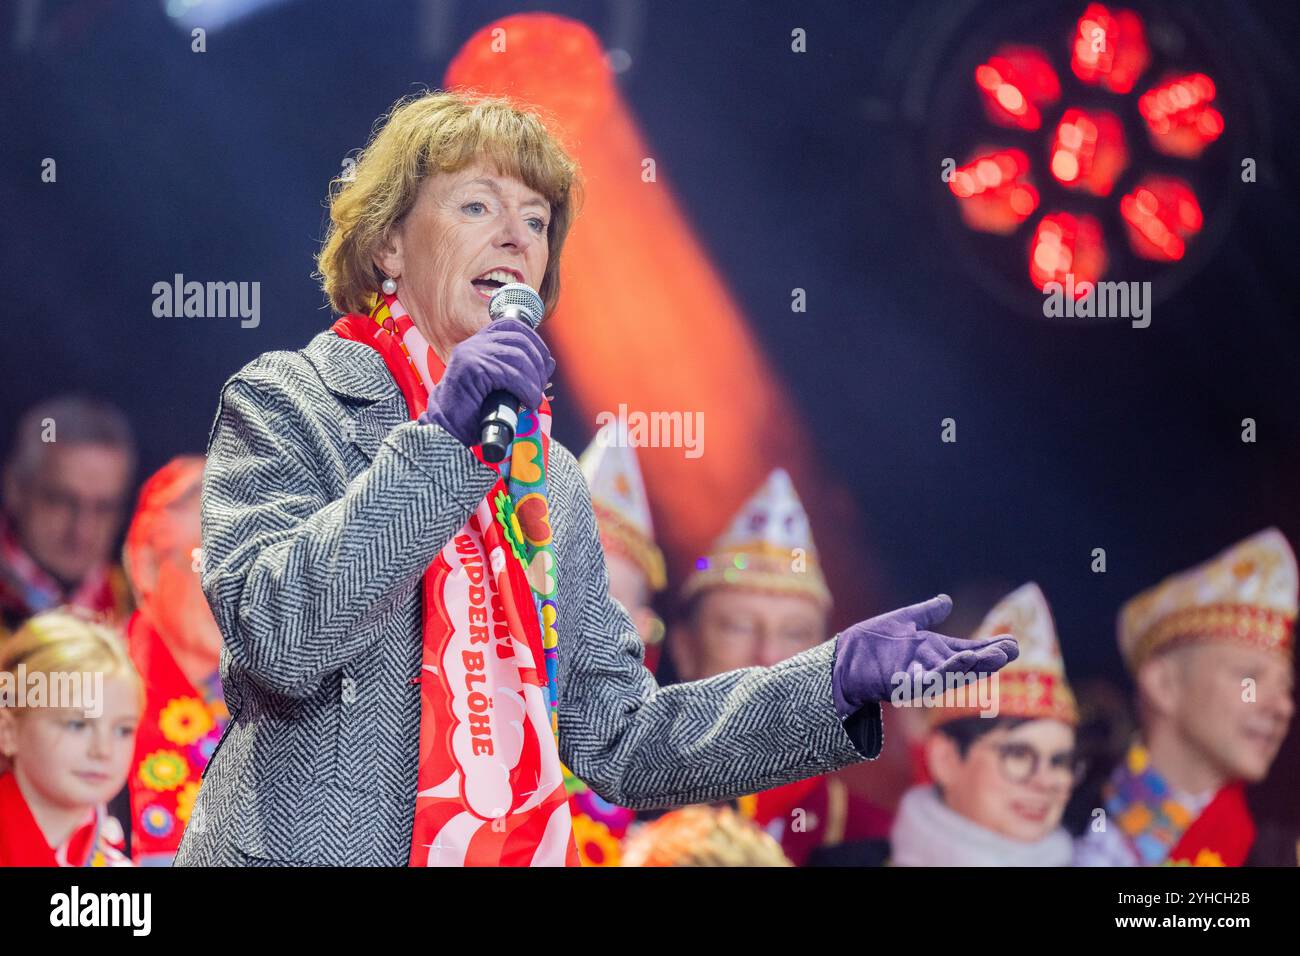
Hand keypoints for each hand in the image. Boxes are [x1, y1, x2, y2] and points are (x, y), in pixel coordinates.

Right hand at [417, 318, 554, 446]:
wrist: (446, 429)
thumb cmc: (473, 411)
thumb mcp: (496, 382)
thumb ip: (514, 368)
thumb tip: (548, 364)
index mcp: (479, 342)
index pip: (513, 325)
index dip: (536, 342)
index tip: (545, 364)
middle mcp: (474, 343)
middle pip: (520, 340)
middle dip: (538, 364)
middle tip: (539, 387)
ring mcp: (471, 354)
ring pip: (518, 358)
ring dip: (533, 381)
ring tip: (533, 399)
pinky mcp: (472, 369)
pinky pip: (511, 375)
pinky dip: (526, 390)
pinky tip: (527, 402)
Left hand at [831, 594, 1018, 716]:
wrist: (842, 659)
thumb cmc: (871, 644)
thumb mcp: (903, 621)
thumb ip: (926, 613)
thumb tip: (946, 600)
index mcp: (933, 651)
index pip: (968, 650)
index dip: (989, 648)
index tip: (1013, 643)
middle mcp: (930, 666)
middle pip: (966, 665)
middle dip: (988, 659)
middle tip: (1012, 651)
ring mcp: (917, 677)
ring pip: (950, 675)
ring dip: (971, 666)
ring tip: (991, 656)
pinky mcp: (901, 685)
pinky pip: (926, 682)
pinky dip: (942, 674)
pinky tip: (956, 662)